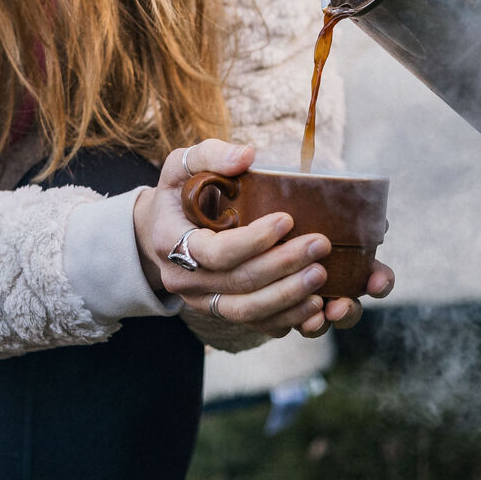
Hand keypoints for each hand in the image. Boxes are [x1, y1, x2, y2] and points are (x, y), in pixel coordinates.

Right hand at [132, 140, 393, 338]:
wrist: (159, 231)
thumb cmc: (177, 193)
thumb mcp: (181, 165)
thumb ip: (210, 154)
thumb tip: (246, 155)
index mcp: (170, 242)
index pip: (215, 252)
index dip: (253, 241)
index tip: (287, 220)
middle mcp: (184, 281)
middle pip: (238, 284)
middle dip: (283, 266)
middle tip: (320, 245)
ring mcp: (202, 301)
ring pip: (248, 312)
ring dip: (288, 298)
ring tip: (321, 277)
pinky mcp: (221, 312)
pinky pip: (256, 325)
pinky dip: (288, 319)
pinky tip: (316, 307)